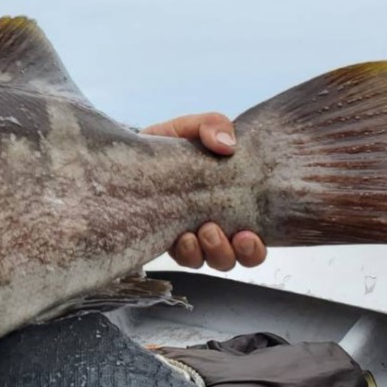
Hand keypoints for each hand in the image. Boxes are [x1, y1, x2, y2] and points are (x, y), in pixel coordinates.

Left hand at [141, 112, 266, 270]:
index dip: (254, 248)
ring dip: (209, 252)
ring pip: (209, 261)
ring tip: (199, 232)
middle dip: (230, 252)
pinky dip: (185, 252)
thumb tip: (227, 145)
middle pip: (234, 258)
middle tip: (213, 230)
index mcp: (230, 204)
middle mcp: (213, 225)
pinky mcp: (165, 239)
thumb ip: (213, 125)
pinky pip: (182, 258)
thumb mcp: (191, 127)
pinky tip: (180, 237)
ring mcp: (189, 235)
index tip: (248, 235)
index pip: (253, 238)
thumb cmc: (170, 143)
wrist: (132, 152)